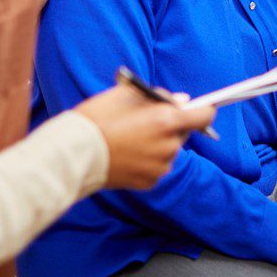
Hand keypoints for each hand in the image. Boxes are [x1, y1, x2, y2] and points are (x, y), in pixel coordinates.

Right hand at [73, 82, 214, 189]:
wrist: (73, 154)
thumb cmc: (98, 118)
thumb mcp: (126, 94)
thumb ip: (159, 95)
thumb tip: (182, 100)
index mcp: (166, 121)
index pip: (203, 116)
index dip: (203, 111)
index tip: (199, 108)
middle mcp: (169, 146)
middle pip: (184, 132)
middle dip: (172, 125)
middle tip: (149, 121)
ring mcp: (160, 167)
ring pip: (169, 150)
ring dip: (159, 143)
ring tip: (132, 138)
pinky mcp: (149, 182)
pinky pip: (157, 167)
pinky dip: (148, 160)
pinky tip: (128, 154)